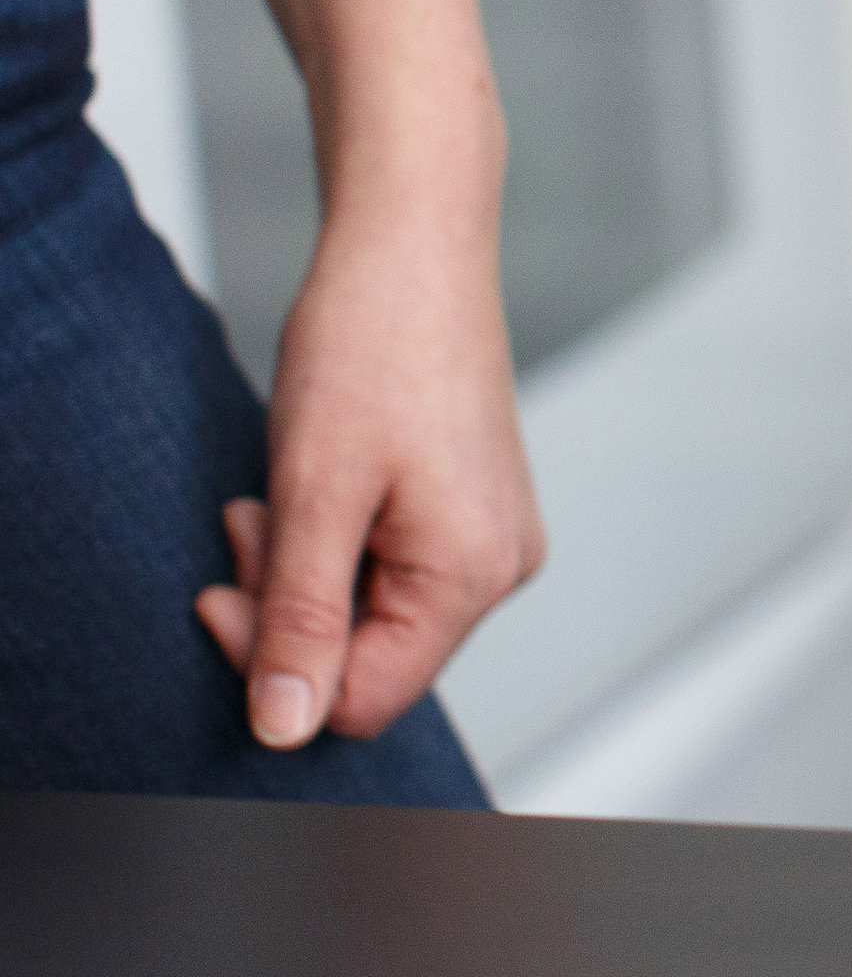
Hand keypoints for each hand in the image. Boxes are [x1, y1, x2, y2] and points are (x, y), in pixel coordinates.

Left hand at [194, 221, 541, 745]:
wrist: (414, 248)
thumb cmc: (371, 348)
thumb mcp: (313, 494)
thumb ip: (298, 620)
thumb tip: (284, 728)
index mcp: (472, 575)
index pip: (360, 699)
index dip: (275, 662)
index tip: (224, 583)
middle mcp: (503, 567)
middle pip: (372, 662)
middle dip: (288, 610)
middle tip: (251, 525)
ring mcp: (497, 538)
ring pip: (378, 617)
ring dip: (309, 574)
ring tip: (286, 494)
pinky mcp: (479, 511)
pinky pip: (397, 573)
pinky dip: (343, 546)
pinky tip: (326, 487)